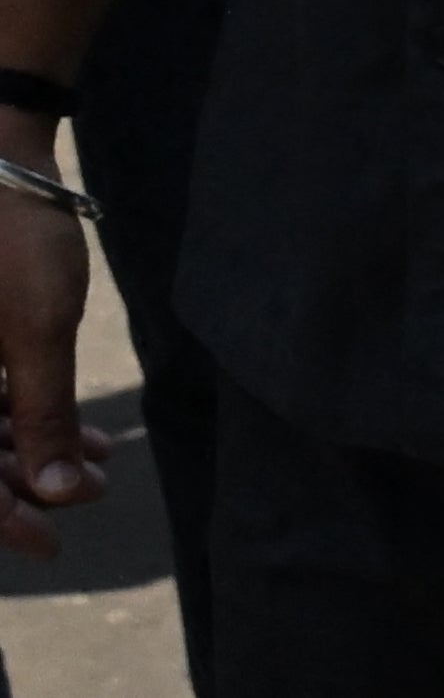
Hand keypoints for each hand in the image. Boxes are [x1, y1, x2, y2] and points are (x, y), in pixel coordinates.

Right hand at [0, 118, 101, 557]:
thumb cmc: (11, 236)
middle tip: (89, 494)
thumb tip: (54, 496)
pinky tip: (84, 437)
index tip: (52, 542)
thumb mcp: (37, 331)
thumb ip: (42, 416)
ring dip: (31, 452)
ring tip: (98, 465)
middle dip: (23, 484)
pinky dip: (26, 415)